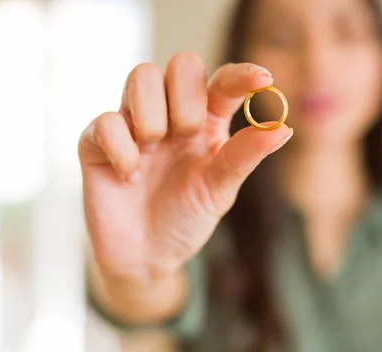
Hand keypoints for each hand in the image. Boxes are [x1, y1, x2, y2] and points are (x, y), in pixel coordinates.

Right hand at [78, 52, 291, 279]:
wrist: (146, 257)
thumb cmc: (186, 218)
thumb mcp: (220, 190)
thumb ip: (245, 157)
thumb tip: (284, 128)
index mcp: (206, 122)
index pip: (223, 82)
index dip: (243, 75)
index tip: (263, 81)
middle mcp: (170, 114)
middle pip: (182, 64)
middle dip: (187, 100)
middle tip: (185, 138)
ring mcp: (133, 123)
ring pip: (141, 76)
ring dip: (153, 116)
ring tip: (153, 151)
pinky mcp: (97, 141)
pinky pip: (106, 121)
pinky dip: (122, 150)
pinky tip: (129, 178)